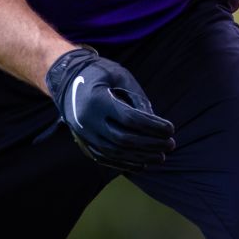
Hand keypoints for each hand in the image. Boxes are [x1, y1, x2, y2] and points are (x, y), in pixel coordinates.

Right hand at [45, 48, 175, 171]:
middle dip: (150, 144)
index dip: (153, 126)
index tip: (171, 129)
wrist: (67, 80)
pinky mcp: (84, 142)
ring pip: (115, 153)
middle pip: (124, 139)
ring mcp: (84, 134)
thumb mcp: (120, 76)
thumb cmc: (99, 73)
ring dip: (141, 157)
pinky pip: (105, 158)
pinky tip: (142, 164)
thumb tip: (156, 122)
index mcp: (98, 101)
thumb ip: (138, 98)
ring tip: (161, 157)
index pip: (130, 119)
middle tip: (170, 144)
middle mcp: (88, 121)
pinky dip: (125, 163)